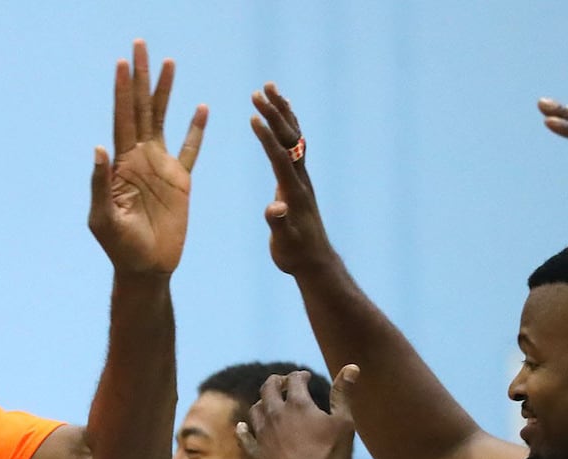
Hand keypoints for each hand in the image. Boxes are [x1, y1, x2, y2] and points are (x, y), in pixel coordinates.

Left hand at [88, 39, 207, 278]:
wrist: (146, 267)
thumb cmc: (120, 247)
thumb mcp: (103, 219)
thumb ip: (100, 184)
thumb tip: (99, 147)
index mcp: (121, 164)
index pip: (121, 118)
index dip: (122, 90)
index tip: (123, 62)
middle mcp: (139, 159)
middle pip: (139, 109)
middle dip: (140, 78)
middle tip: (140, 45)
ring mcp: (160, 167)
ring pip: (162, 120)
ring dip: (164, 92)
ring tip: (168, 63)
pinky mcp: (180, 181)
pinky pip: (190, 149)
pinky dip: (195, 129)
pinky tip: (201, 108)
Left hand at [236, 365, 357, 458]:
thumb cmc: (330, 456)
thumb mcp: (343, 423)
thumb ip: (343, 393)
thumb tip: (351, 366)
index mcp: (297, 404)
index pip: (294, 380)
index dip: (300, 375)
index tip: (305, 377)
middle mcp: (275, 414)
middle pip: (268, 389)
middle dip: (276, 382)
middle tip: (282, 382)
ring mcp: (261, 434)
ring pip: (255, 410)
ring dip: (262, 403)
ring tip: (268, 403)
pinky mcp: (254, 453)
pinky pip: (244, 437)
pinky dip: (244, 429)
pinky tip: (244, 427)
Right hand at [250, 82, 338, 276]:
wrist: (314, 260)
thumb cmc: (295, 253)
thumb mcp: (284, 242)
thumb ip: (278, 224)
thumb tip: (274, 208)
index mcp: (293, 191)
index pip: (279, 157)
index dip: (266, 137)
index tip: (253, 116)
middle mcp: (300, 178)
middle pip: (288, 138)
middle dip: (274, 113)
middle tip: (259, 90)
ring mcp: (300, 177)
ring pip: (293, 136)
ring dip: (281, 112)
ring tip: (270, 89)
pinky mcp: (297, 180)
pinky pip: (293, 145)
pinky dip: (285, 126)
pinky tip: (279, 117)